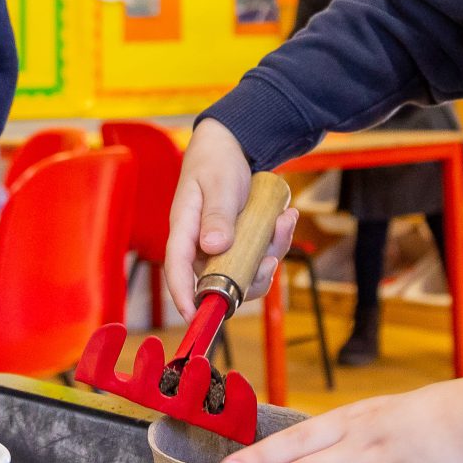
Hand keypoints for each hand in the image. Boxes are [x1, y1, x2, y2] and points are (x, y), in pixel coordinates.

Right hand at [165, 120, 295, 305]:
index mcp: (184, 229)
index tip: (196, 316)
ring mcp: (220, 246)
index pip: (176, 268)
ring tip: (284, 221)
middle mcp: (200, 245)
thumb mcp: (218, 183)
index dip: (183, 295)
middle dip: (249, 278)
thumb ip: (216, 214)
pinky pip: (258, 255)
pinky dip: (276, 241)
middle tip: (270, 258)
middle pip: (218, 281)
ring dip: (269, 254)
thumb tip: (213, 247)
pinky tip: (286, 216)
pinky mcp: (239, 242)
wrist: (229, 146)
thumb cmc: (215, 161)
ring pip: (244, 271)